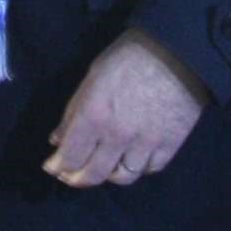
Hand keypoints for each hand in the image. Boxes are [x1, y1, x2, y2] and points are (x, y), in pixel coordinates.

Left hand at [46, 32, 205, 189]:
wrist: (178, 50)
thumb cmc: (129, 56)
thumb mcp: (92, 76)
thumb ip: (74, 111)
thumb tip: (57, 139)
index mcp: (94, 115)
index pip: (70, 156)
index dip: (58, 166)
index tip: (52, 167)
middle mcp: (117, 136)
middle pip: (93, 174)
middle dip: (76, 179)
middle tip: (70, 177)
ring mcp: (145, 144)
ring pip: (122, 177)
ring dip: (108, 176)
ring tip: (102, 169)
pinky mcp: (170, 145)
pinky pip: (150, 170)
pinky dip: (138, 169)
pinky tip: (131, 161)